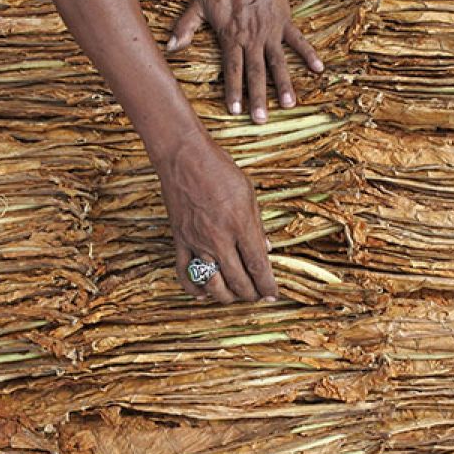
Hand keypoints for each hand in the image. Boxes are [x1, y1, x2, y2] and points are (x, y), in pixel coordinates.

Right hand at [154, 129, 277, 303]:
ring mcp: (197, 241)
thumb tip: (267, 249)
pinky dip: (193, 288)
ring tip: (235, 296)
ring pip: (212, 284)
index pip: (258, 266)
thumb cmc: (220, 170)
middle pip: (238, 281)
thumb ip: (257, 226)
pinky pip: (184, 272)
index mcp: (241, 225)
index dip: (267, 286)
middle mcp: (219, 239)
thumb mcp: (249, 194)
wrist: (184, 157)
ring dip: (226, 297)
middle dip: (250, 294)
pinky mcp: (180, 239)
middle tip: (257, 295)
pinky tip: (203, 294)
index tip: (273, 295)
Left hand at [166, 0, 323, 123]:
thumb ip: (185, 27)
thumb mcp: (198, 3)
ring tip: (289, 105)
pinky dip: (309, 54)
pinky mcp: (284, 22)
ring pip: (278, 63)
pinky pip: (298, 40)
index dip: (234, 91)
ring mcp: (270, 32)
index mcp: (232, 37)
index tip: (235, 111)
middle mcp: (252, 39)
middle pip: (256, 73)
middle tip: (261, 119)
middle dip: (258, 98)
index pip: (233, 69)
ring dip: (284, 84)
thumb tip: (170, 48)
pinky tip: (318, 69)